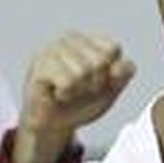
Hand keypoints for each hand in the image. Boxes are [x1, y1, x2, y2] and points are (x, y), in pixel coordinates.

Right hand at [12, 32, 135, 162]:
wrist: (52, 124)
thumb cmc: (80, 103)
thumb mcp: (110, 90)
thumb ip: (123, 75)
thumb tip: (121, 66)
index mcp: (89, 40)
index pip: (113, 48)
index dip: (110, 74)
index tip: (97, 83)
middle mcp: (71, 38)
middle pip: (99, 60)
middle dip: (94, 84)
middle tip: (80, 89)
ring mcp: (53, 48)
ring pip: (83, 71)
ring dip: (78, 91)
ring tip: (67, 92)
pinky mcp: (40, 63)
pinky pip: (67, 82)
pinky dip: (66, 94)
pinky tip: (57, 93)